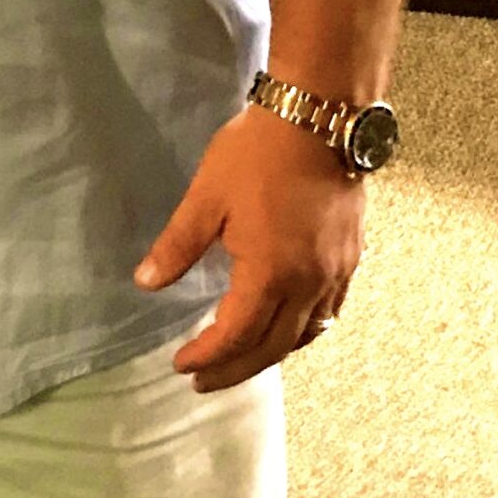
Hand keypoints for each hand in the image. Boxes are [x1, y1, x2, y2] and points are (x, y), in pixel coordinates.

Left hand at [134, 106, 364, 391]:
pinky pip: (330, 311)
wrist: (320, 116)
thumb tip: (146, 283)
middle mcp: (309, 284)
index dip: (206, 356)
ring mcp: (336, 272)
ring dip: (272, 353)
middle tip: (204, 381)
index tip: (180, 364)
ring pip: (306, 334)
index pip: (235, 335)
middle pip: (273, 347)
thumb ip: (178, 245)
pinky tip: (290, 323)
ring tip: (243, 358)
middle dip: (235, 369)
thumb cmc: (258, 153)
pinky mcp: (351, 256)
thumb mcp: (207, 196)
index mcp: (270, 274)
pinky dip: (305, 330)